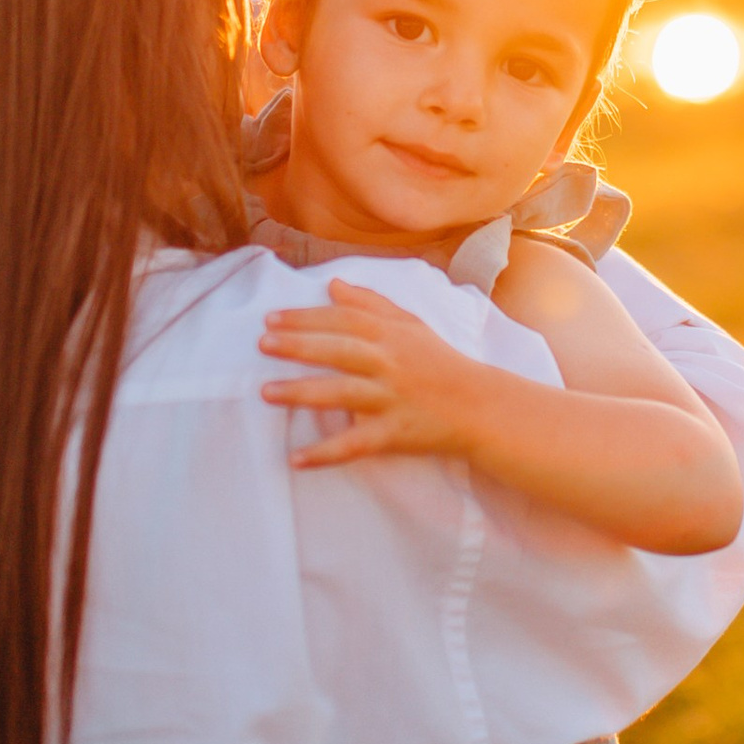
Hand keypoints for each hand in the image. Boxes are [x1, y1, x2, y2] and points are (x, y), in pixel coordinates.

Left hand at [258, 280, 492, 470]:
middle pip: (340, 350)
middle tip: (263, 344)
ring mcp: (391, 399)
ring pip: (342, 393)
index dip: (307, 317)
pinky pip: (355, 443)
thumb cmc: (441, 363)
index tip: (271, 319)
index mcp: (392, 335)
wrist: (481, 407)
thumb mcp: (411, 325)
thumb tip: (333, 284)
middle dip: (300, 345)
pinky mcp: (394, 434)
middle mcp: (390, 364)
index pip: (344, 320)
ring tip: (266, 391)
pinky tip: (295, 459)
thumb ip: (371, 304)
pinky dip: (326, 453)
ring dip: (302, 392)